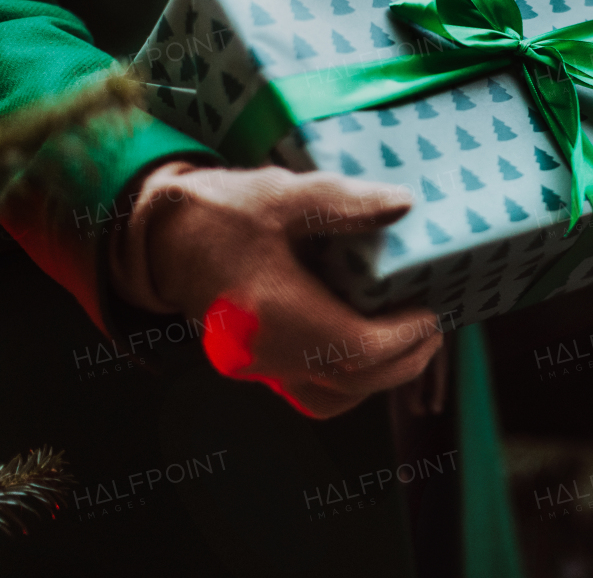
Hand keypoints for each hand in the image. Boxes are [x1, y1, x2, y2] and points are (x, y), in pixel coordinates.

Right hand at [109, 163, 443, 418]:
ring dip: (377, 379)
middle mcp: (263, 350)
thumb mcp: (284, 193)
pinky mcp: (251, 366)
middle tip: (432, 329)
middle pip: (350, 381)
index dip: (404, 338)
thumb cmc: (221, 211)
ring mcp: (254, 365)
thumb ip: (345, 202)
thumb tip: (405, 205)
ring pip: (330, 399)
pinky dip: (345, 382)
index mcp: (273, 309)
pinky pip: (307, 394)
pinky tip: (366, 348)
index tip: (431, 312)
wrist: (159, 236)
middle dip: (403, 361)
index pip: (355, 348)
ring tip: (408, 342)